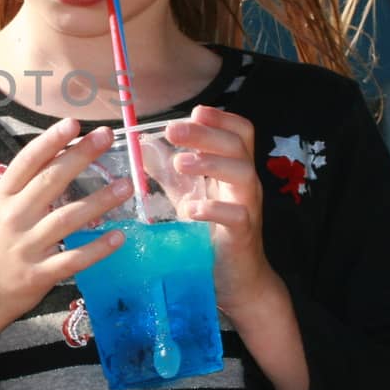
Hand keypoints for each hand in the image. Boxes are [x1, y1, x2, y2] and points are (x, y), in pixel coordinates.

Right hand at [0, 118, 132, 338]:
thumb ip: (23, 191)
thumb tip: (58, 159)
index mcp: (2, 199)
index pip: (27, 163)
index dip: (50, 141)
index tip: (73, 124)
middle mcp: (14, 218)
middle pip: (50, 182)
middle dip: (80, 156)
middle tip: (106, 137)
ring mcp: (27, 247)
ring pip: (68, 218)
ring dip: (100, 201)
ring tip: (126, 186)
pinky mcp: (39, 275)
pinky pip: (74, 259)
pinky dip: (97, 248)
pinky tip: (119, 236)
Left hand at [166, 106, 281, 316]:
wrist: (235, 277)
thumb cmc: (211, 231)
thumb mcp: (187, 194)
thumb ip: (168, 171)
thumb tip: (142, 144)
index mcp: (233, 167)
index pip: (240, 132)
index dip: (221, 118)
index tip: (195, 112)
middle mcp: (244, 182)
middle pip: (237, 145)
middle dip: (205, 134)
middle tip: (173, 131)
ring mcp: (247, 207)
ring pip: (243, 174)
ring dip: (210, 163)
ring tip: (180, 163)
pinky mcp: (243, 234)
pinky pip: (237, 216)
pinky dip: (214, 209)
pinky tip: (190, 209)